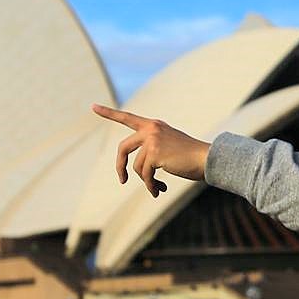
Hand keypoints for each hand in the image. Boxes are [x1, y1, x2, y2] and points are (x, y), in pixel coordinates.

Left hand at [91, 104, 210, 197]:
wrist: (206, 159)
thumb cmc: (190, 156)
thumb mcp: (168, 147)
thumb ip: (151, 151)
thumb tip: (135, 170)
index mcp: (153, 125)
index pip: (127, 117)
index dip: (109, 113)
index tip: (93, 107)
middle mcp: (151, 129)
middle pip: (123, 148)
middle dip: (120, 166)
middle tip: (122, 180)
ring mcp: (152, 140)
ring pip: (137, 166)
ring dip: (146, 181)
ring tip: (157, 188)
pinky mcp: (154, 153)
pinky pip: (145, 175)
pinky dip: (151, 185)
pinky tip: (159, 191)